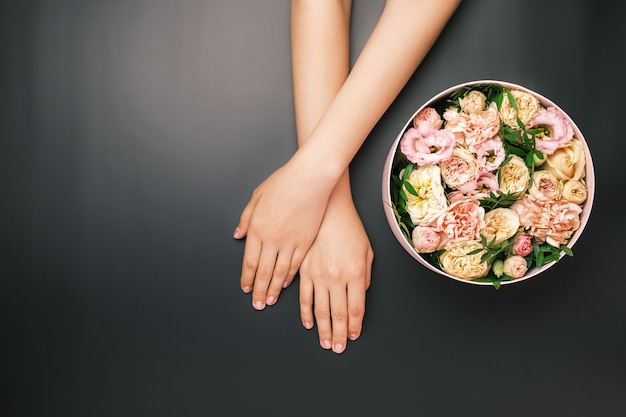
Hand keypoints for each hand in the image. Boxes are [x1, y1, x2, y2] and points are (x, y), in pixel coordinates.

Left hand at [234, 156, 334, 309]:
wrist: (310, 178)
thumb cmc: (284, 182)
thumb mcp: (257, 196)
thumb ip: (246, 218)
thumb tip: (238, 235)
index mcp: (257, 228)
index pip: (250, 261)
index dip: (247, 278)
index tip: (246, 289)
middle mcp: (272, 238)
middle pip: (263, 271)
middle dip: (259, 290)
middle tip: (257, 303)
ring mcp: (290, 241)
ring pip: (280, 272)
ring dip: (273, 288)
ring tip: (270, 300)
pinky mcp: (306, 241)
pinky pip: (296, 264)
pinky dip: (289, 276)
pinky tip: (285, 283)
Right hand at [299, 187, 372, 353]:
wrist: (327, 209)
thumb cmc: (349, 226)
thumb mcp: (366, 249)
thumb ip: (365, 275)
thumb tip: (360, 292)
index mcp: (355, 273)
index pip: (356, 309)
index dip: (354, 326)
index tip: (353, 336)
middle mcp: (337, 278)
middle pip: (339, 314)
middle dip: (339, 334)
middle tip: (338, 348)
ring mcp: (319, 275)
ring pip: (320, 310)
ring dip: (324, 329)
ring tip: (325, 342)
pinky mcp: (304, 270)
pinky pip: (304, 297)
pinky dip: (306, 313)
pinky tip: (309, 323)